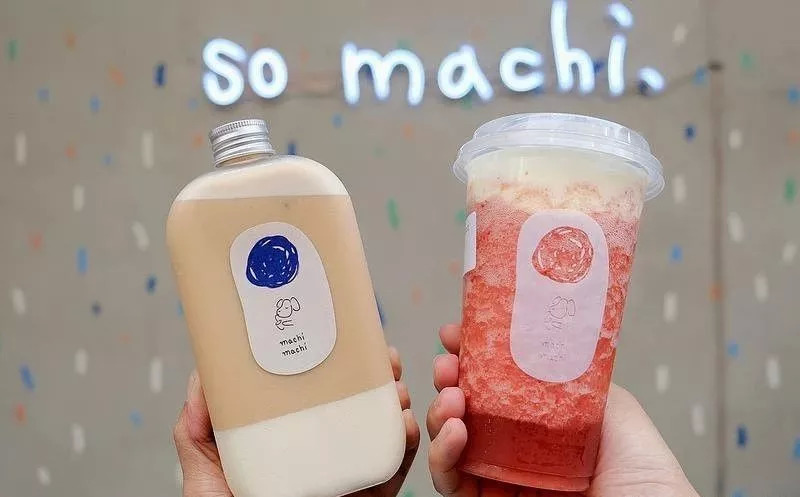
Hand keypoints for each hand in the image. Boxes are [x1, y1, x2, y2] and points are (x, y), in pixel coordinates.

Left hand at [174, 347, 419, 496]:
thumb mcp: (204, 464)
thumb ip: (199, 422)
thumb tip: (203, 375)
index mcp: (293, 435)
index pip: (322, 392)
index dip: (342, 364)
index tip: (354, 338)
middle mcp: (324, 450)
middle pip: (362, 404)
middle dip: (380, 375)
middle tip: (385, 358)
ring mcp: (347, 473)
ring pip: (383, 431)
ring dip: (398, 402)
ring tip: (396, 387)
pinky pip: (394, 470)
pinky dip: (405, 446)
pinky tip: (404, 424)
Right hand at [427, 324, 699, 496]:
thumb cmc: (646, 479)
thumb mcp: (615, 411)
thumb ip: (576, 376)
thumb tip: (543, 340)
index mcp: (546, 425)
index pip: (498, 385)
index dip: (474, 357)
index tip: (457, 333)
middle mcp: (520, 451)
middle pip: (467, 409)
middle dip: (450, 380)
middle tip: (447, 362)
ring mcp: (502, 481)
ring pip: (451, 443)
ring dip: (441, 414)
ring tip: (451, 396)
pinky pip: (450, 482)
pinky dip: (443, 455)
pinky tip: (456, 431)